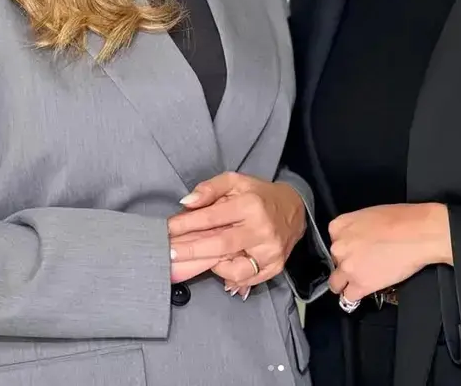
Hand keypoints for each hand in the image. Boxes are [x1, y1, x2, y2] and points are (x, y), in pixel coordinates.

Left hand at [167, 172, 306, 292]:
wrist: (295, 209)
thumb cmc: (259, 194)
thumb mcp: (235, 181)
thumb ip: (209, 189)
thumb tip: (186, 203)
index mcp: (250, 204)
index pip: (211, 217)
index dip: (185, 224)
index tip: (166, 229)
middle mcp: (261, 229)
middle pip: (218, 245)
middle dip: (189, 250)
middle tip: (167, 253)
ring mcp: (269, 251)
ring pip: (232, 268)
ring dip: (208, 265)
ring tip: (190, 260)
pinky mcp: (274, 267)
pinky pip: (244, 279)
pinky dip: (227, 275)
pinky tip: (217, 267)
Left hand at [328, 203, 450, 302]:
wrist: (418, 233)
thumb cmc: (401, 219)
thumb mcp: (369, 214)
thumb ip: (355, 228)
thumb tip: (358, 238)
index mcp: (340, 226)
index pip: (333, 241)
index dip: (346, 247)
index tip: (354, 250)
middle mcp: (339, 246)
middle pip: (335, 261)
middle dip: (348, 263)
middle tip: (364, 263)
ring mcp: (348, 267)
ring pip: (336, 283)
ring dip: (346, 283)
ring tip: (360, 281)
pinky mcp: (360, 285)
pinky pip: (348, 298)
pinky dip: (355, 297)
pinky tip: (363, 292)